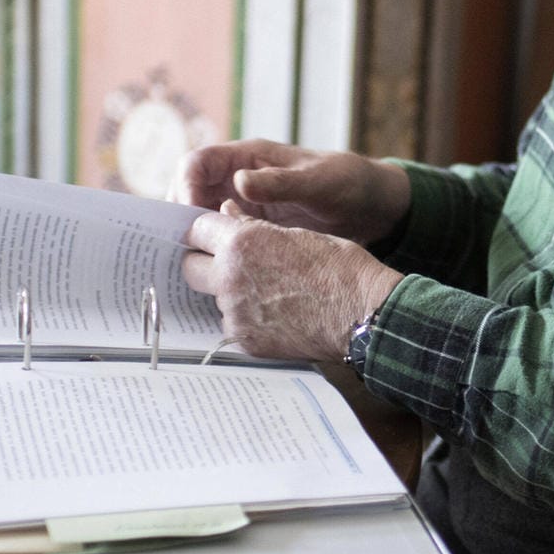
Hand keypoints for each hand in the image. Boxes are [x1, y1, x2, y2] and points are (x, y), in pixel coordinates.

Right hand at [170, 139, 410, 246]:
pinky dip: (212, 253)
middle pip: (188, 192)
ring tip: (192, 265)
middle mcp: (238, 179)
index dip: (185, 186)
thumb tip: (239, 181)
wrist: (371, 207)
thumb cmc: (346, 183)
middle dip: (179, 216)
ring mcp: (242, 205)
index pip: (197, 163)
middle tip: (182, 247)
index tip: (188, 216)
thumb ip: (281, 183)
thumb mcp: (317, 182)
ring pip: (199, 219)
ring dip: (191, 238)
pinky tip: (215, 274)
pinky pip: (219, 238)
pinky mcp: (250, 229)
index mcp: (248, 157)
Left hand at [183, 202, 403, 360]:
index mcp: (241, 243)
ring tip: (264, 288)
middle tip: (227, 261)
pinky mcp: (245, 340)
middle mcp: (230, 278)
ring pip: (212, 296)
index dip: (204, 230)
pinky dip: (244, 316)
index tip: (211, 234)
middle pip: (190, 267)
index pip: (196, 229)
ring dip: (227, 290)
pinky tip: (273, 311)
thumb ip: (253, 225)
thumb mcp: (296, 233)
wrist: (362, 314)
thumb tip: (227, 213)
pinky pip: (231, 323)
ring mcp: (235, 313)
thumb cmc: (337, 266)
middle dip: (203, 261)